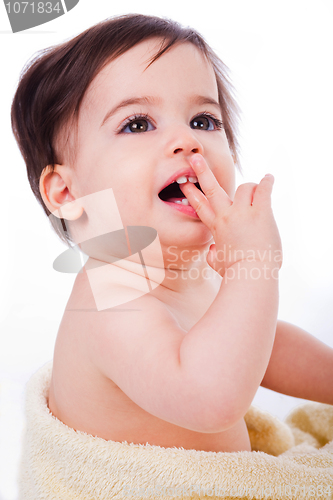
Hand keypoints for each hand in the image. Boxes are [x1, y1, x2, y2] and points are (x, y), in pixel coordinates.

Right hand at [179, 154, 281, 276]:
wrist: (250, 274)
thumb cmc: (234, 273)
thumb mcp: (217, 263)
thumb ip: (212, 255)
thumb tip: (210, 251)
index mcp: (216, 228)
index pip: (201, 207)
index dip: (192, 194)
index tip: (185, 183)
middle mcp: (227, 216)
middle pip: (211, 188)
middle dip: (202, 171)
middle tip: (196, 158)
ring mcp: (243, 213)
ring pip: (245, 187)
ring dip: (251, 189)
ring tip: (258, 193)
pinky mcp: (261, 212)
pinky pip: (264, 190)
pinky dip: (267, 182)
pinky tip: (269, 178)